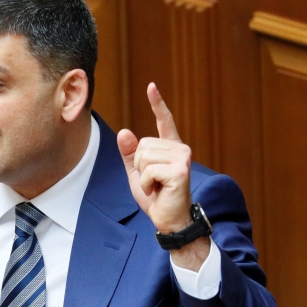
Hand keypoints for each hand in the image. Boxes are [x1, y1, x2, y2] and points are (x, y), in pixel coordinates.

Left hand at [117, 83, 193, 232]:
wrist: (168, 219)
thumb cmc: (156, 197)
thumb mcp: (137, 173)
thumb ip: (130, 154)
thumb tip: (124, 132)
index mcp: (170, 147)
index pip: (164, 121)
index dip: (157, 103)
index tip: (151, 86)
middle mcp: (180, 148)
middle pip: (142, 145)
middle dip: (139, 166)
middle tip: (153, 181)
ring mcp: (182, 158)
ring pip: (144, 156)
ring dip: (143, 175)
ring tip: (156, 186)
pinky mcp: (180, 170)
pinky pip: (149, 170)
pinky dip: (147, 183)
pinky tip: (158, 190)